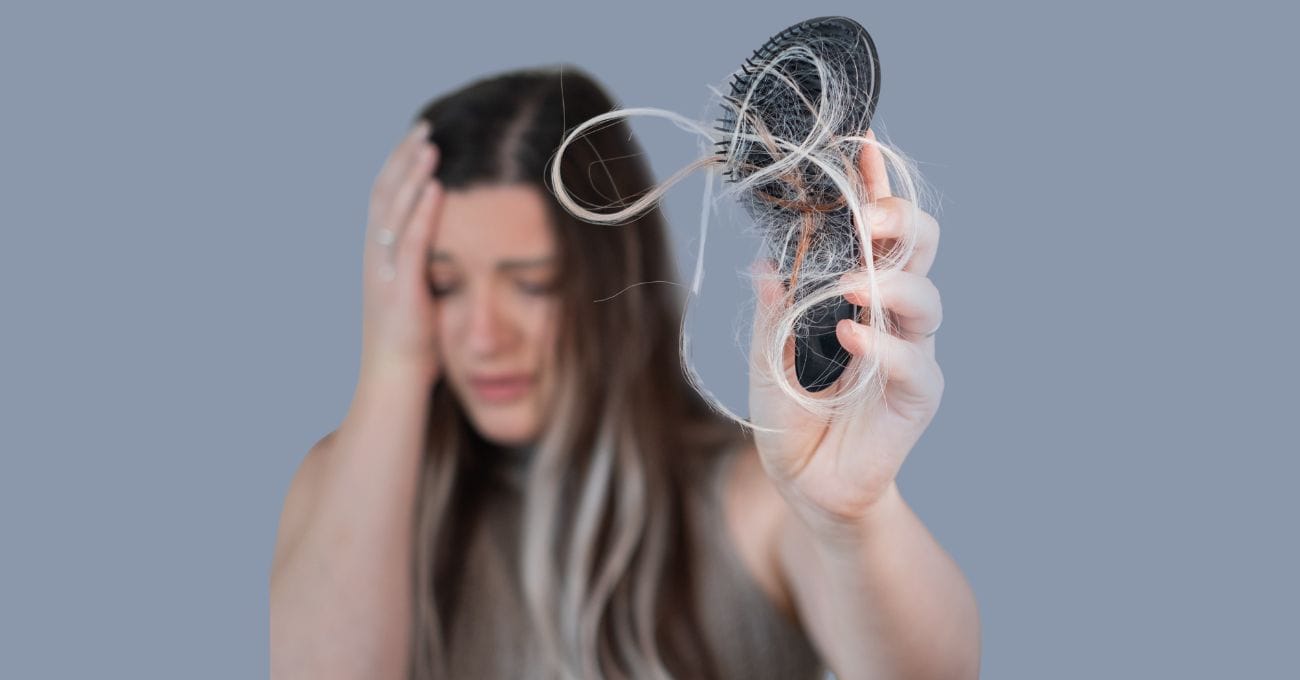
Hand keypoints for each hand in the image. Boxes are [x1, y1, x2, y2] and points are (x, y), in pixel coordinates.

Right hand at [359, 119, 444, 384]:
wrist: (394, 386)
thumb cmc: (414, 349)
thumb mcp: (421, 297)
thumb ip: (429, 269)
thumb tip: (452, 248)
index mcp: (379, 259)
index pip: (385, 200)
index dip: (399, 167)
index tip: (419, 139)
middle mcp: (375, 260)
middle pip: (384, 194)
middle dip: (403, 158)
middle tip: (425, 126)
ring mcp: (384, 274)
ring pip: (394, 212)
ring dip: (412, 174)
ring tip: (431, 143)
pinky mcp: (400, 291)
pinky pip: (411, 244)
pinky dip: (422, 212)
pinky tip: (436, 187)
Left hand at [748, 130, 944, 539]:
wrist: (808, 488)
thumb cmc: (793, 420)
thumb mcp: (768, 361)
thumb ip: (773, 315)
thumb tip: (764, 263)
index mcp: (860, 295)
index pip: (877, 231)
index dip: (875, 187)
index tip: (861, 146)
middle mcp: (893, 317)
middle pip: (920, 250)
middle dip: (901, 220)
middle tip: (868, 213)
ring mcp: (911, 355)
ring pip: (926, 300)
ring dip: (889, 283)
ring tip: (849, 284)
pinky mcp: (916, 399)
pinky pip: (914, 365)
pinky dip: (884, 347)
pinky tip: (853, 334)